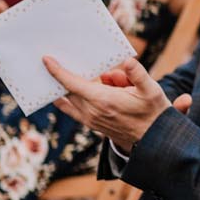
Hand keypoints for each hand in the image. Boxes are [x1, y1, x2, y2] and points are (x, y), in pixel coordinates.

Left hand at [42, 54, 172, 149]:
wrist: (153, 139)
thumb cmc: (153, 112)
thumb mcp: (152, 90)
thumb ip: (138, 74)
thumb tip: (127, 60)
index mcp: (104, 100)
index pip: (73, 84)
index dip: (58, 72)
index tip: (46, 60)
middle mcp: (93, 112)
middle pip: (67, 91)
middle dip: (58, 77)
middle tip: (52, 60)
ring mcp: (90, 120)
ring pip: (68, 101)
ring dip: (63, 88)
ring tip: (58, 76)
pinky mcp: (91, 124)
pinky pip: (72, 110)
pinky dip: (66, 100)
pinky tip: (66, 91)